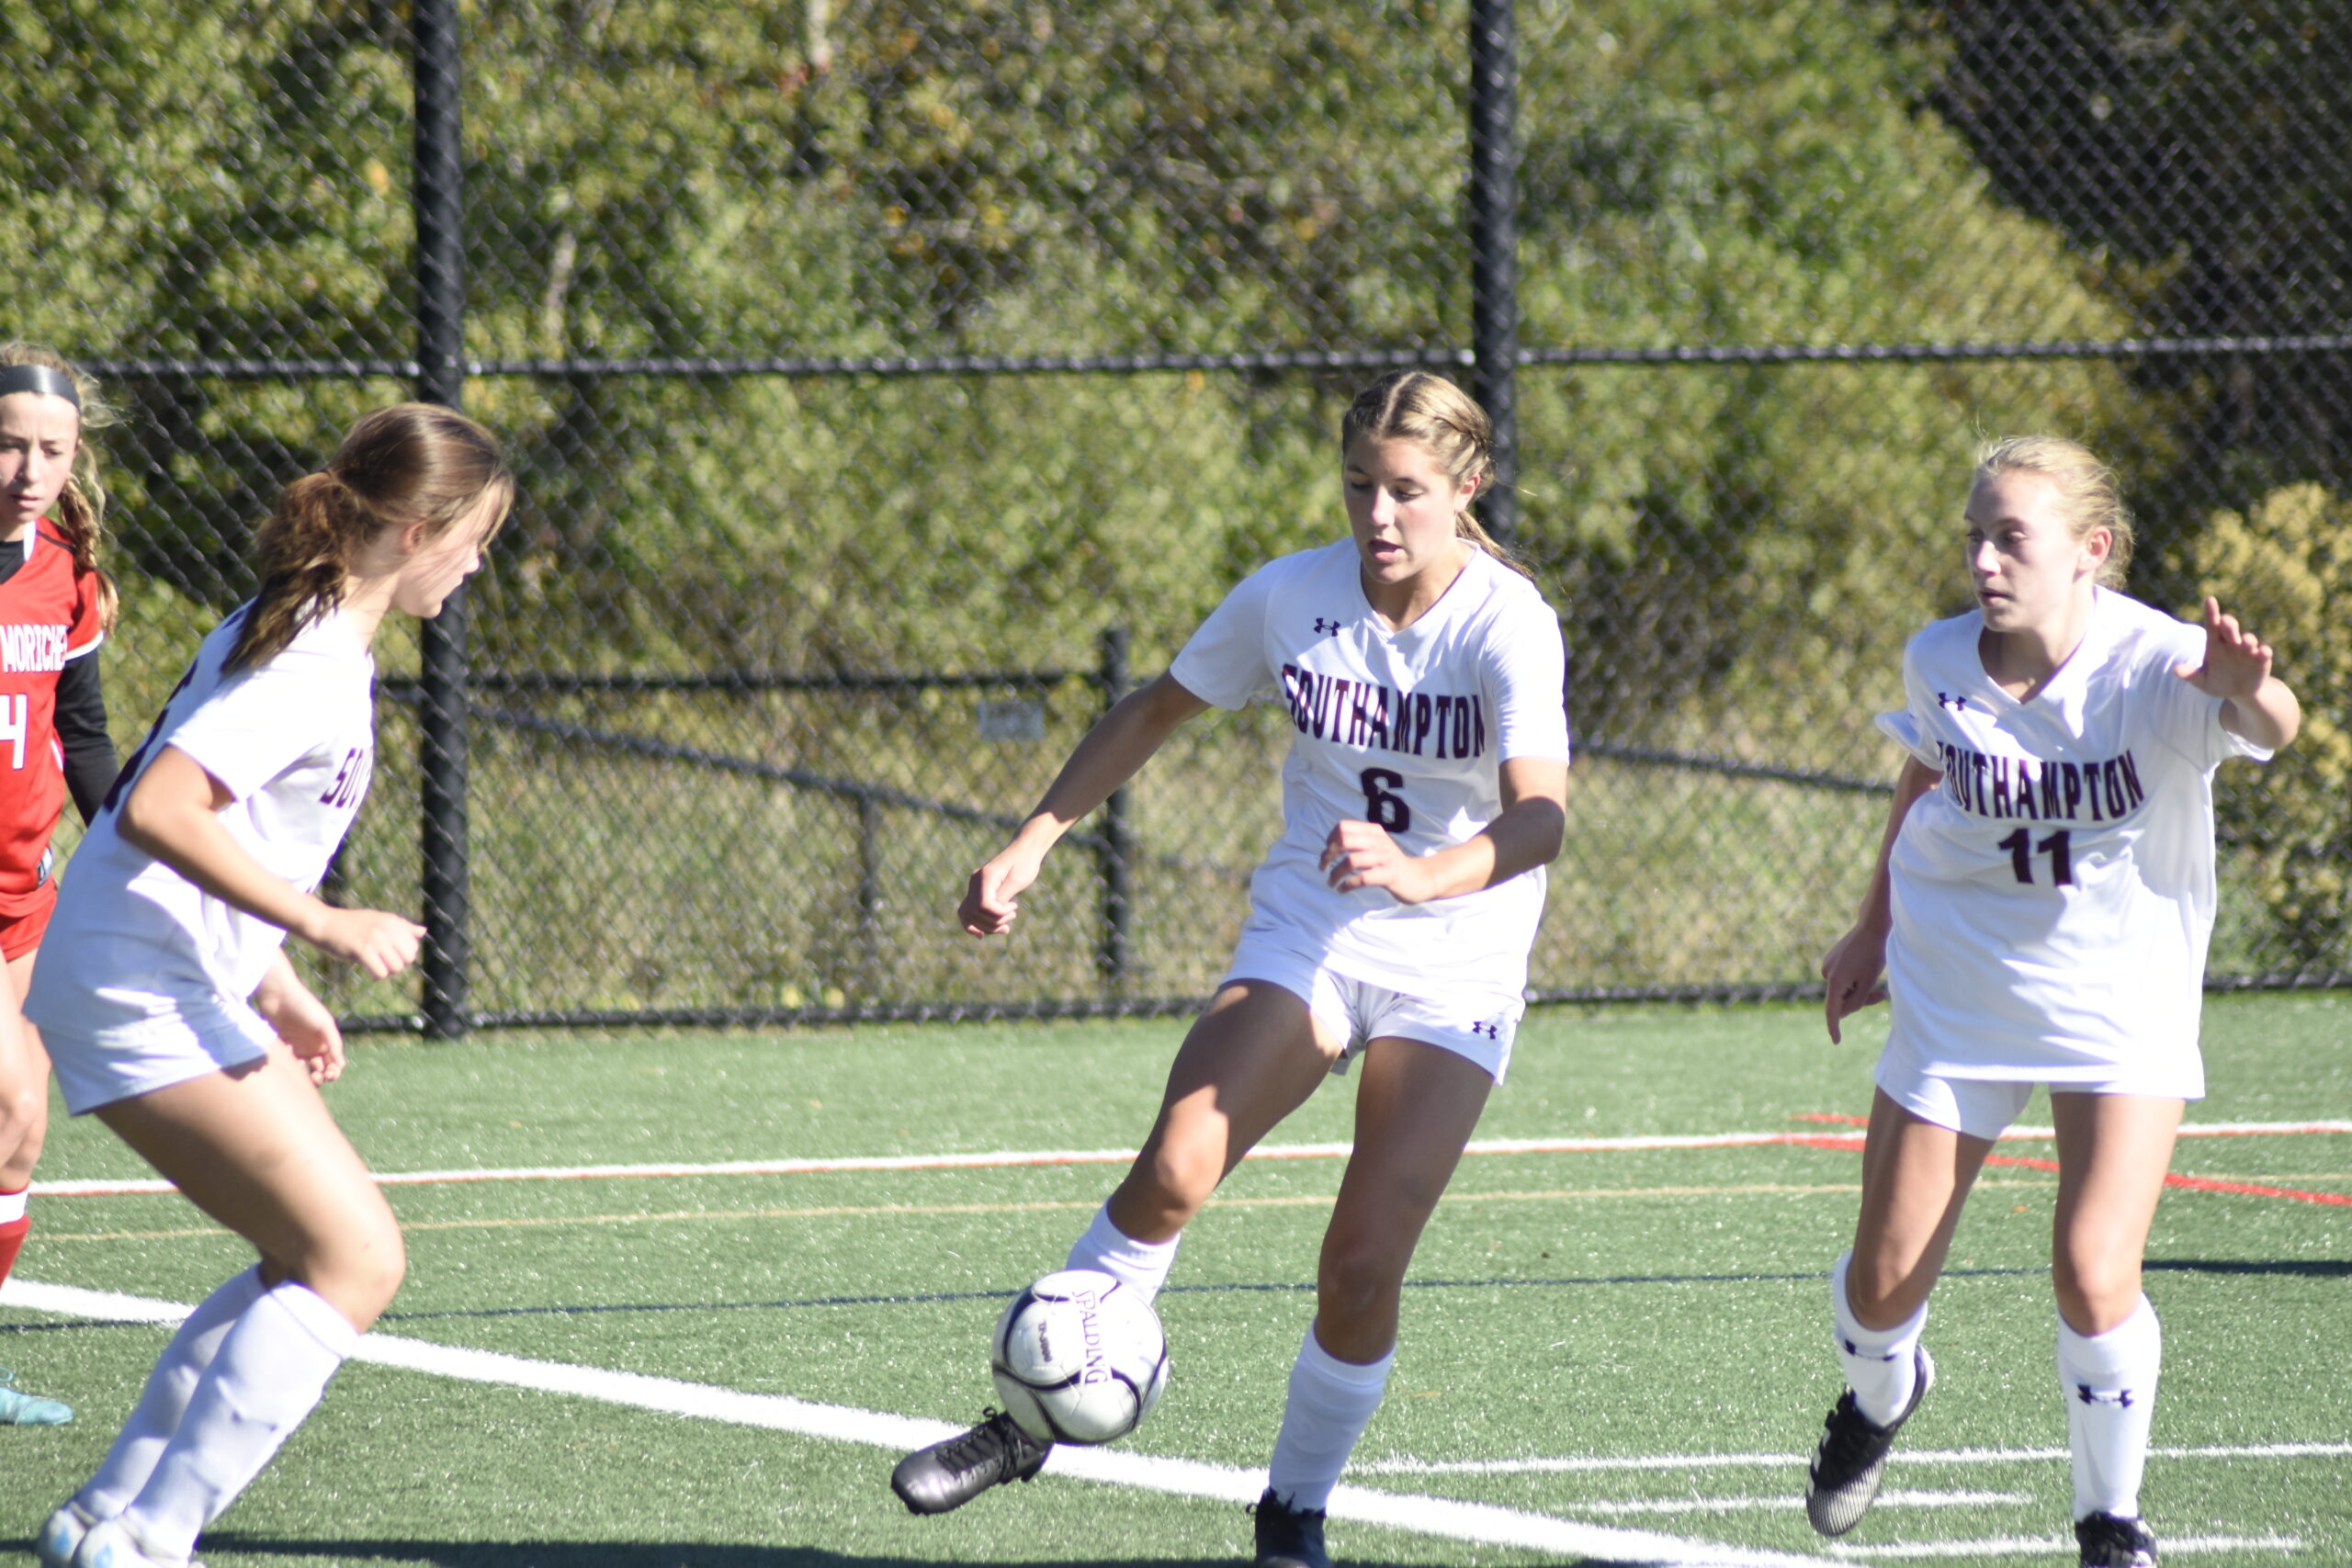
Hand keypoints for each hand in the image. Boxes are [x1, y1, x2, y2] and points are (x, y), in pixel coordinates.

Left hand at [254, 968, 346, 1084]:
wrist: (278, 995)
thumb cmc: (305, 1007)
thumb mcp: (324, 1024)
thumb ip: (334, 1043)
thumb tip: (342, 1064)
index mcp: (326, 1040)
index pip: (334, 1062)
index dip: (335, 1071)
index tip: (331, 1074)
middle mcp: (313, 1045)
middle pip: (320, 1068)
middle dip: (322, 1076)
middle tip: (317, 1077)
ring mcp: (298, 1046)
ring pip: (304, 1068)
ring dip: (306, 1075)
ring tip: (304, 1074)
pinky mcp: (283, 1046)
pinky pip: (288, 1062)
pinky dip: (290, 1064)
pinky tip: (288, 1054)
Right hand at [307, 905, 425, 978]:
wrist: (323, 923)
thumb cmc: (351, 924)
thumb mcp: (378, 920)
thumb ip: (401, 927)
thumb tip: (423, 931)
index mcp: (392, 920)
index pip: (413, 946)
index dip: (403, 955)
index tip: (388, 955)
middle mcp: (386, 928)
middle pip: (408, 958)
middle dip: (396, 964)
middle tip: (381, 962)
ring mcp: (374, 939)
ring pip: (396, 967)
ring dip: (385, 971)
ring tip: (373, 964)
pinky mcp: (361, 950)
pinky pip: (380, 973)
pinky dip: (375, 975)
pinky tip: (367, 969)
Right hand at [959, 845, 1044, 936]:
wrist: (1025, 851)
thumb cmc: (1025, 863)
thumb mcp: (1017, 881)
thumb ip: (1003, 897)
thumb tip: (991, 914)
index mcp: (985, 876)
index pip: (983, 905)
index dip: (998, 914)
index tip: (1013, 907)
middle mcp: (975, 881)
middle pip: (975, 913)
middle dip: (994, 922)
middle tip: (1012, 915)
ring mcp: (974, 886)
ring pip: (970, 916)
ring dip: (988, 926)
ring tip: (1006, 927)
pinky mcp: (977, 891)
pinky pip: (968, 912)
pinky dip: (974, 924)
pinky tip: (980, 935)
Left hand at [1320, 819, 1440, 903]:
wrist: (1417, 878)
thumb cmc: (1389, 864)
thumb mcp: (1375, 846)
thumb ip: (1357, 842)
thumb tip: (1328, 848)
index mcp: (1373, 831)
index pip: (1344, 826)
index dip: (1330, 839)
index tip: (1327, 852)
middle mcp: (1379, 841)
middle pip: (1345, 841)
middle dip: (1328, 855)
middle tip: (1324, 867)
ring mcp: (1385, 858)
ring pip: (1351, 861)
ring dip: (1336, 873)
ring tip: (1331, 883)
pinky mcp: (1389, 875)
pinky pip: (1363, 878)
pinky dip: (1347, 885)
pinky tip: (1342, 890)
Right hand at [1820, 921, 1888, 1044]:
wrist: (1871, 926)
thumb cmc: (1874, 955)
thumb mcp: (1868, 982)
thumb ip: (1856, 1001)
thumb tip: (1843, 1012)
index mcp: (1835, 981)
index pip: (1832, 1011)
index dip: (1834, 1027)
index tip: (1837, 1041)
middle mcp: (1826, 973)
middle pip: (1840, 1000)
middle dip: (1858, 1001)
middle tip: (1881, 994)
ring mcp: (1827, 965)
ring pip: (1843, 990)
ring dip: (1857, 990)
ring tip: (1875, 980)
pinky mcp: (1832, 960)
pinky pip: (1842, 979)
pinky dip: (1853, 980)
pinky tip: (1864, 967)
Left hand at [2174, 596, 2273, 701]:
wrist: (2239, 692)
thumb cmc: (2218, 682)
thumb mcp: (2203, 681)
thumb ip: (2190, 675)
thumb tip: (2175, 670)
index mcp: (2215, 644)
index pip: (2212, 625)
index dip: (2211, 612)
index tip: (2209, 599)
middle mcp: (2232, 643)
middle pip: (2230, 629)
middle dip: (2229, 624)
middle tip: (2225, 621)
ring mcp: (2248, 651)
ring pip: (2248, 640)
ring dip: (2247, 640)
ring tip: (2245, 641)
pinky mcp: (2261, 660)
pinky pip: (2264, 653)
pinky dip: (2264, 652)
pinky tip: (2262, 652)